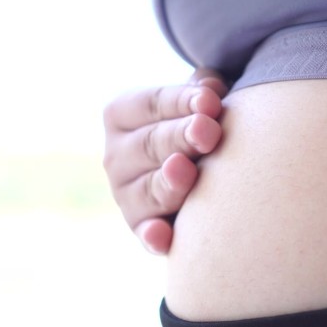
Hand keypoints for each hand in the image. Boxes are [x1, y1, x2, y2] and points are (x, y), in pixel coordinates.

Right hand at [103, 69, 227, 254]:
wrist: (191, 165)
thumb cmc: (195, 123)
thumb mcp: (196, 100)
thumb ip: (203, 90)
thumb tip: (210, 92)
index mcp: (122, 114)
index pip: (150, 104)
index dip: (180, 101)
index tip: (210, 102)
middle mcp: (116, 155)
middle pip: (149, 144)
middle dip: (180, 137)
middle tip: (208, 132)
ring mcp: (125, 194)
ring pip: (148, 188)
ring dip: (168, 182)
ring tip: (187, 171)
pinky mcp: (141, 227)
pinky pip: (146, 233)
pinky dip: (154, 235)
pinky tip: (163, 235)